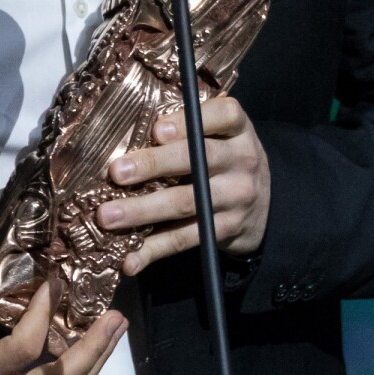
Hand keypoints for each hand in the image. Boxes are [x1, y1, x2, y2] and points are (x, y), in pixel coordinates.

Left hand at [97, 95, 269, 272]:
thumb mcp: (220, 133)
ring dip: (142, 211)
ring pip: (185, 203)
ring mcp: (235, 198)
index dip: (189, 122)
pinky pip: (184, 239)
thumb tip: (129, 125)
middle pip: (197, 160)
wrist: (265, 203)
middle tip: (116, 172)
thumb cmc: (225, 156)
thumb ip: (188, 125)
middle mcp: (241, 161)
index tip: (157, 129)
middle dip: (153, 165)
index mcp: (238, 130)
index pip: (224, 116)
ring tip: (108, 216)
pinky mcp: (223, 231)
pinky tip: (129, 258)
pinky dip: (153, 249)